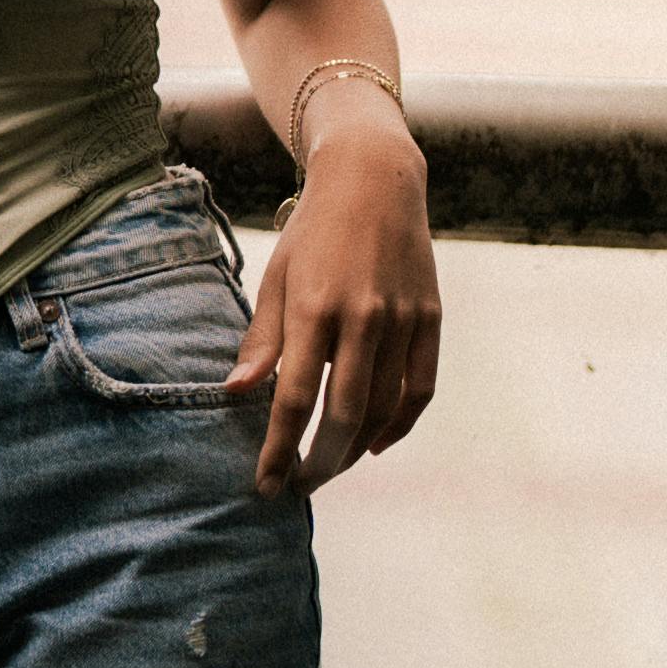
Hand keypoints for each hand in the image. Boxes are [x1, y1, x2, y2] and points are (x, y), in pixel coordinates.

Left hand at [224, 100, 440, 491]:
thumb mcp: (276, 278)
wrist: (374, 180)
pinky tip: (373, 443)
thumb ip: (262, 340)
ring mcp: (403, 320)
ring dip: (355, 450)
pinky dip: (398, 424)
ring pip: (383, 408)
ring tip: (330, 466)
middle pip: (343, 415)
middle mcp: (363, 317)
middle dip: (319, 462)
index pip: (294, 398)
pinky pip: (419, 389)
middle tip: (300, 487)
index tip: (266, 484)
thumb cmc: (313, 233)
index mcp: (314, 307)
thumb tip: (235, 393)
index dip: (280, 449)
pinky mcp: (430, 319)